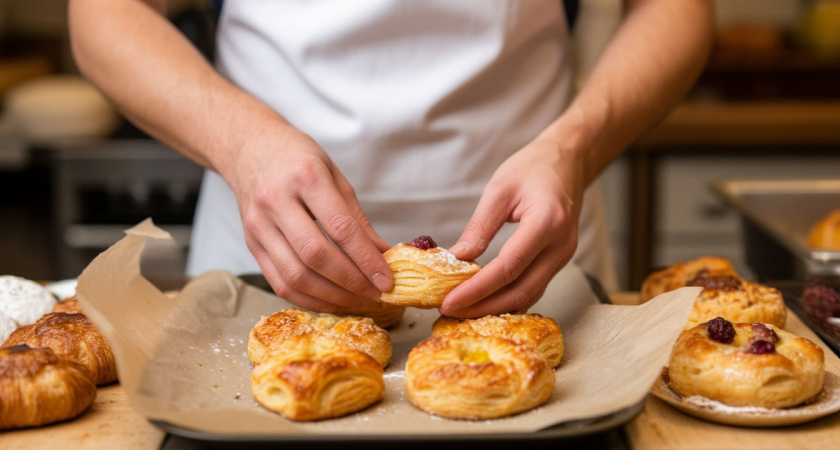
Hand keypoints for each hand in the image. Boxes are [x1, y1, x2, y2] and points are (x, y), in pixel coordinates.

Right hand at [224, 125, 392, 312]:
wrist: (250, 148)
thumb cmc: (297, 159)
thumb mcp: (335, 176)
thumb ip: (357, 219)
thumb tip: (383, 256)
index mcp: (306, 177)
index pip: (340, 228)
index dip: (366, 259)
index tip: (386, 280)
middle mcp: (277, 201)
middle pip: (316, 255)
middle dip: (350, 282)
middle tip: (375, 294)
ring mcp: (259, 225)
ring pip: (295, 275)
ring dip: (330, 296)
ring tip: (356, 300)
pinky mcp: (250, 243)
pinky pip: (278, 282)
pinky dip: (307, 298)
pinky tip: (330, 300)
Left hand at [439, 136, 583, 317]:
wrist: (568, 161)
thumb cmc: (534, 168)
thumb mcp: (499, 189)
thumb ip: (480, 226)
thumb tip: (457, 258)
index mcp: (546, 223)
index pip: (508, 268)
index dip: (477, 290)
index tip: (449, 301)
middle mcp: (560, 246)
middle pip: (521, 291)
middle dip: (483, 307)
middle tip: (450, 312)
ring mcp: (564, 256)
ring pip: (529, 294)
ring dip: (496, 307)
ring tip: (463, 310)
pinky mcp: (559, 259)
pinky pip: (534, 287)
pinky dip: (509, 298)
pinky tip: (486, 300)